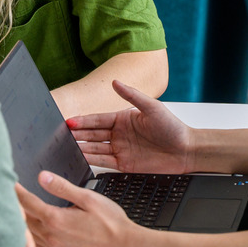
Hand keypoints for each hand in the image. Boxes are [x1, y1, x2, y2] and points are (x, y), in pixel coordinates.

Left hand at [16, 173, 138, 246]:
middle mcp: (51, 236)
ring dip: (18, 223)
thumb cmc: (110, 223)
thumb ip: (62, 187)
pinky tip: (27, 232)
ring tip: (11, 211)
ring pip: (27, 235)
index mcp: (56, 219)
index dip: (16, 191)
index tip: (8, 182)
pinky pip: (36, 245)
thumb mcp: (88, 198)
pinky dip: (28, 237)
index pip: (28, 203)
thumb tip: (42, 176)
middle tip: (4, 194)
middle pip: (22, 220)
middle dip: (13, 206)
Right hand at [67, 79, 193, 173]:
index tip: (68, 122)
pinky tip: (80, 159)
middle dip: (78, 135)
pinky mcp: (124, 165)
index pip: (98, 120)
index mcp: (123, 119)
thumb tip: (115, 82)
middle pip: (93, 134)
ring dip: (81, 148)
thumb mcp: (152, 108)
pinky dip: (91, 161)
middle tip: (60, 136)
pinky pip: (104, 163)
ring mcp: (121, 150)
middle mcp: (119, 134)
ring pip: (95, 149)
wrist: (186, 151)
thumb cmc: (173, 127)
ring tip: (65, 148)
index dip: (83, 121)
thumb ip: (132, 96)